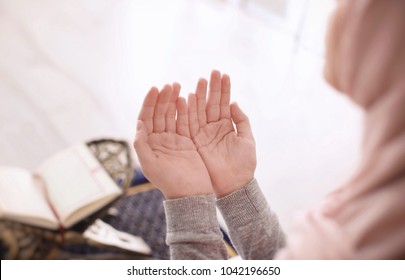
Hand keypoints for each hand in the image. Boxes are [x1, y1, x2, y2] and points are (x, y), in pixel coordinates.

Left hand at [134, 84, 211, 198]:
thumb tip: (138, 124)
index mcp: (148, 144)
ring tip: (177, 86)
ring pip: (172, 115)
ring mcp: (173, 139)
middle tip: (170, 84)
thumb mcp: (151, 165)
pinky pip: (185, 122)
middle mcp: (159, 139)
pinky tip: (186, 99)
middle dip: (163, 98)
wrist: (191, 194)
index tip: (155, 88)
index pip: (146, 118)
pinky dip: (185, 111)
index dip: (149, 103)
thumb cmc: (169, 182)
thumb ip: (142, 145)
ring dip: (173, 100)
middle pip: (159, 113)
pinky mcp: (186, 141)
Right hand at [188, 70, 256, 197]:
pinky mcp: (194, 142)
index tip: (223, 74)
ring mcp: (203, 134)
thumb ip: (242, 120)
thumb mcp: (247, 140)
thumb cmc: (244, 165)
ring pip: (200, 111)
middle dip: (211, 88)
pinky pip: (190, 124)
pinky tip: (188, 98)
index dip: (223, 89)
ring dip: (199, 96)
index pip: (224, 103)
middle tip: (211, 72)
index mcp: (226, 126)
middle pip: (210, 104)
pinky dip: (188, 112)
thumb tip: (234, 102)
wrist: (233, 186)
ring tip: (200, 81)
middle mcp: (213, 128)